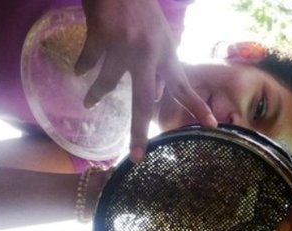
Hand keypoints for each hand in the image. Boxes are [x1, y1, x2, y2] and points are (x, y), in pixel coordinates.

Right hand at [75, 0, 216, 162]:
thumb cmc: (139, 8)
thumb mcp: (158, 37)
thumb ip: (160, 66)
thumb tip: (156, 98)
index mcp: (166, 53)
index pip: (184, 86)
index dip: (197, 107)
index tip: (212, 127)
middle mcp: (149, 53)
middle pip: (144, 102)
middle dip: (140, 132)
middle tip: (138, 156)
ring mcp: (125, 46)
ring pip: (108, 84)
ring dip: (96, 95)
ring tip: (90, 102)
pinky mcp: (102, 36)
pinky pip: (88, 63)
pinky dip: (82, 68)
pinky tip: (79, 71)